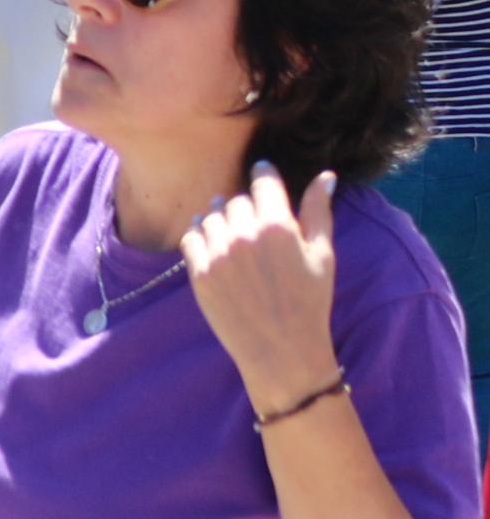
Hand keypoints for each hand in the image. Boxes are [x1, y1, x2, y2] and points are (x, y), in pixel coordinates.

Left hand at [187, 164, 344, 408]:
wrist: (281, 348)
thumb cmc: (309, 301)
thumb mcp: (322, 254)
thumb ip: (319, 211)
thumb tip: (326, 175)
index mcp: (277, 226)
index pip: (262, 181)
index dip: (263, 172)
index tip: (262, 170)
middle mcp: (243, 235)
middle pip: (235, 199)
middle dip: (244, 203)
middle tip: (252, 214)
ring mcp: (217, 254)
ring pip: (209, 216)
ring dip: (219, 217)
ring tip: (232, 228)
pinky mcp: (199, 273)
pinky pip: (191, 238)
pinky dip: (199, 235)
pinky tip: (213, 242)